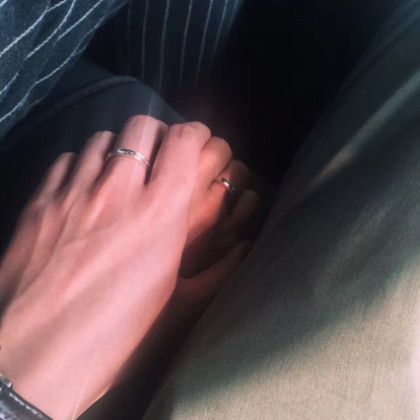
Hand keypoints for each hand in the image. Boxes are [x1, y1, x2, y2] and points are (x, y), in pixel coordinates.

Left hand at [0, 116, 210, 418]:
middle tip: (160, 155)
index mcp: (161, 213)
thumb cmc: (117, 336)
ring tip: (121, 170)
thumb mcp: (178, 308)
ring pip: (103, 138)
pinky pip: (67, 160)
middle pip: (143, 127)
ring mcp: (74, 191)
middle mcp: (119, 189)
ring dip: (119, 148)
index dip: (195, 133)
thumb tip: (245, 248)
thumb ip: (217, 271)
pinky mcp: (40, 201)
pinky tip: (84, 186)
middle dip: (158, 134)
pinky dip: (82, 164)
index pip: (184, 141)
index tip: (197, 142)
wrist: (35, 358)